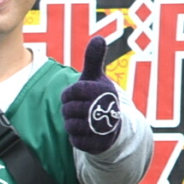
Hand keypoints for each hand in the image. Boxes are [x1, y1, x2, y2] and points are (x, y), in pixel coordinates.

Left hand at [60, 33, 124, 154]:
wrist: (114, 126)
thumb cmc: (99, 98)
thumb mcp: (96, 78)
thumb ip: (94, 59)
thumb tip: (99, 38)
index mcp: (104, 91)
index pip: (74, 91)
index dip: (69, 93)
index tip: (74, 94)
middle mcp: (106, 110)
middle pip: (70, 109)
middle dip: (69, 109)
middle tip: (77, 109)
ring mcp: (103, 129)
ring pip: (71, 125)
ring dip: (71, 123)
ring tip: (81, 120)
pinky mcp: (99, 145)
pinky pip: (76, 141)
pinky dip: (76, 137)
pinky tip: (84, 132)